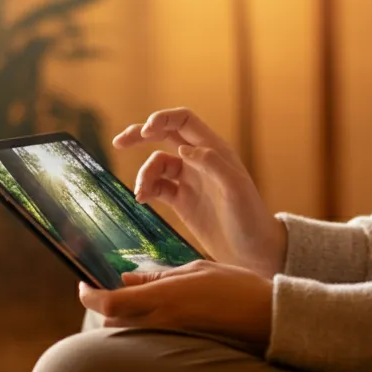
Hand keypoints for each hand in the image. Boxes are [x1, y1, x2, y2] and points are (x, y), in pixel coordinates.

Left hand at [78, 260, 273, 350]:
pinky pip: (149, 342)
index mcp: (164, 297)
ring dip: (124, 323)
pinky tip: (158, 321)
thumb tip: (128, 279)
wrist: (267, 320)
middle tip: (110, 295)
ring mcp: (172, 340)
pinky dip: (143, 332)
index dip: (89, 296)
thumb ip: (159, 275)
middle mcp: (162, 322)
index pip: (109, 302)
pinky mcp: (182, 350)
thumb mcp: (197, 269)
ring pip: (129, 336)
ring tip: (135, 308)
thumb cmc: (237, 288)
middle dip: (106, 310)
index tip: (83, 287)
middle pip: (113, 323)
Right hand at [113, 108, 286, 278]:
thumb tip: (182, 148)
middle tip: (119, 142)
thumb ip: (211, 163)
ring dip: (144, 174)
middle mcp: (200, 161)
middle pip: (164, 135)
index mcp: (214, 151)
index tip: (145, 132)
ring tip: (142, 193)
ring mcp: (190, 181)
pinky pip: (157, 187)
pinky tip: (142, 199)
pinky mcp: (182, 201)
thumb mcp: (235, 189)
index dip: (162, 119)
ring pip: (157, 164)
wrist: (253, 252)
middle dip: (140, 134)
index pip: (184, 121)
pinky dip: (147, 189)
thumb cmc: (250, 219)